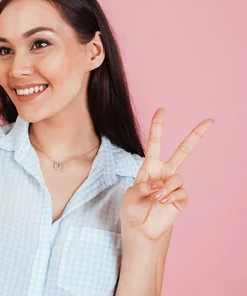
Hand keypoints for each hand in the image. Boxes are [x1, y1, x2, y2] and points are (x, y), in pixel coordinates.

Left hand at [120, 108, 213, 240]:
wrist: (141, 229)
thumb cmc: (132, 210)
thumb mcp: (129, 197)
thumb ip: (140, 187)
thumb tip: (157, 184)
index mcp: (149, 167)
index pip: (155, 143)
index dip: (158, 126)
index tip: (161, 110)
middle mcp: (164, 173)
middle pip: (183, 151)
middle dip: (196, 136)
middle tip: (209, 121)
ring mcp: (174, 185)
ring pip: (178, 177)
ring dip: (166, 188)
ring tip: (156, 198)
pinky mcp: (181, 198)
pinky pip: (182, 192)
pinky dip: (172, 197)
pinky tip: (163, 203)